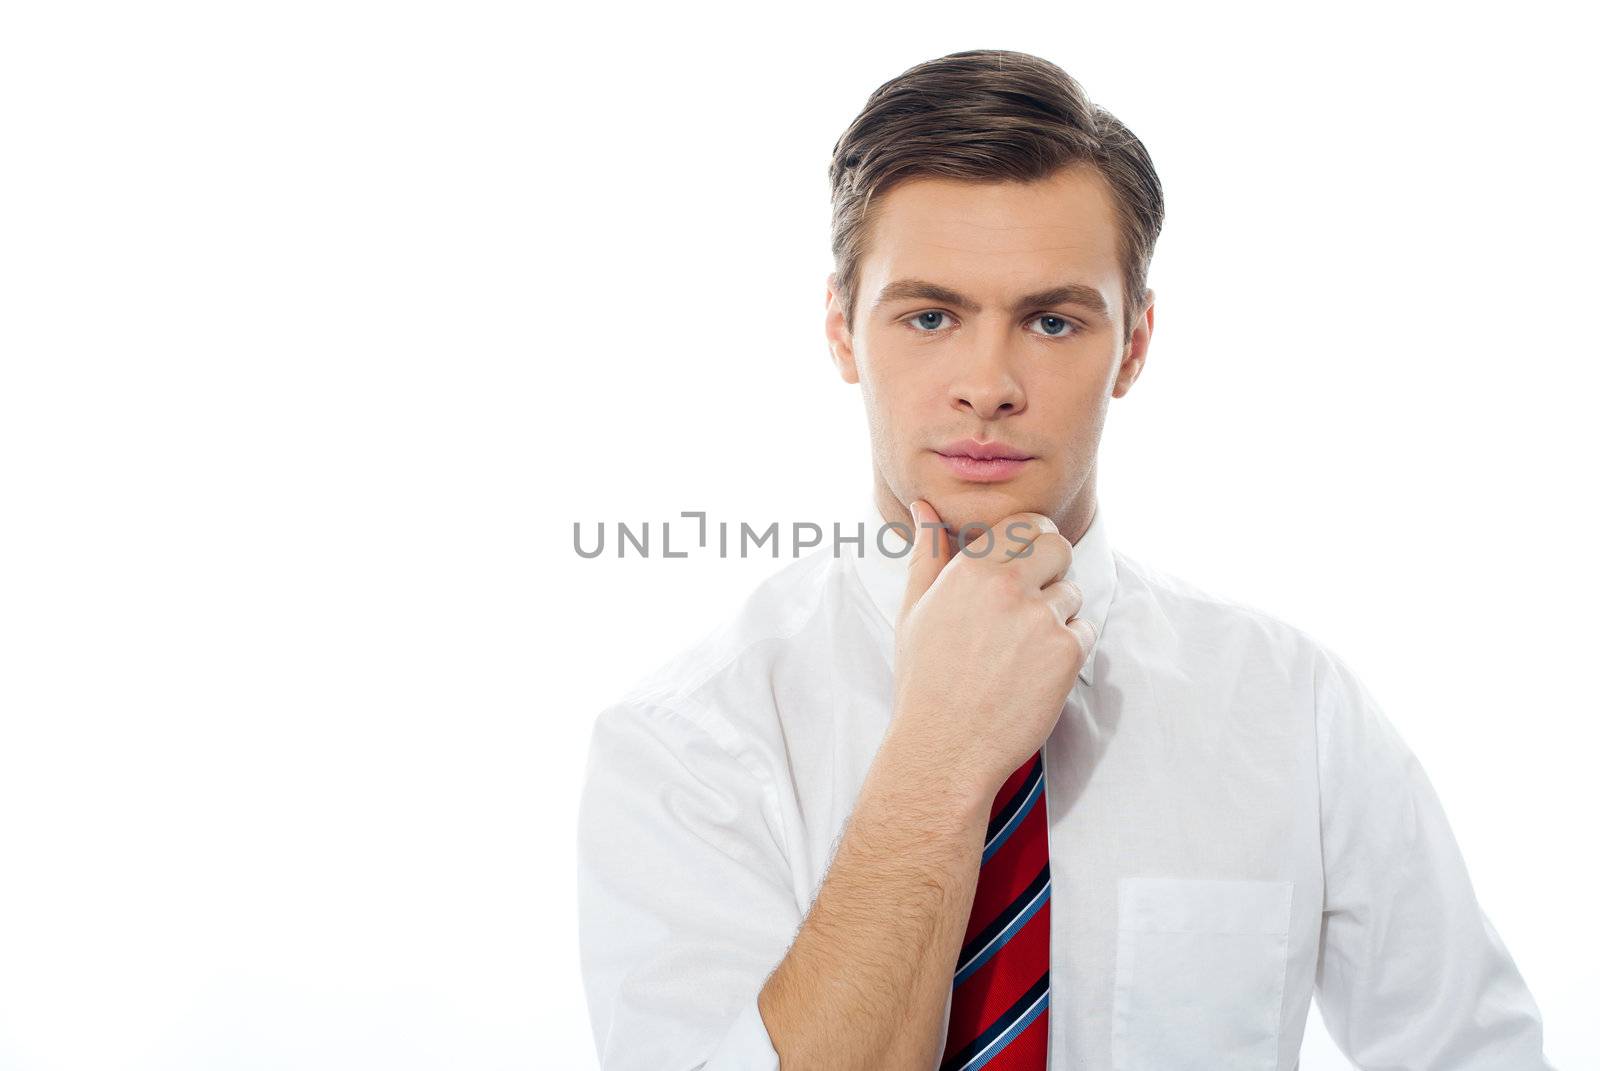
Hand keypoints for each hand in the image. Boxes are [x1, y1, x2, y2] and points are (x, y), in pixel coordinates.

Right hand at [888, 498, 1096, 803]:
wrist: (944, 746)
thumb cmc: (925, 680)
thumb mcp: (916, 609)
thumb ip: (927, 553)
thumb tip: (924, 508)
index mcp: (971, 568)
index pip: (1026, 523)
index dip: (1032, 541)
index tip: (1026, 563)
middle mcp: (1009, 585)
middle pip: (1059, 547)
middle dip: (1052, 569)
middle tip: (1030, 605)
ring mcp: (1041, 617)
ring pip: (1073, 594)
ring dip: (1057, 616)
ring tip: (1021, 651)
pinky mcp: (1066, 652)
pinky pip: (1085, 632)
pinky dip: (1068, 651)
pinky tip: (1034, 674)